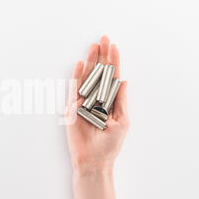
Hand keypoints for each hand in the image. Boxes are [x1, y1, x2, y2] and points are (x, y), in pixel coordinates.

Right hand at [66, 36, 128, 174]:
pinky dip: (77, 76)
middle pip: (99, 73)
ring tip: (94, 45)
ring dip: (91, 61)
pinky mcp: (73, 108)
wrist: (94, 160)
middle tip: (103, 38)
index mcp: (110, 102)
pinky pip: (75, 89)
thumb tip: (124, 80)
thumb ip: (121, 100)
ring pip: (87, 77)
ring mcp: (84, 103)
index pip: (112, 77)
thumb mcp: (122, 120)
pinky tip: (81, 64)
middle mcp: (97, 99)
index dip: (114, 62)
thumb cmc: (110, 144)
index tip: (114, 46)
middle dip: (102, 56)